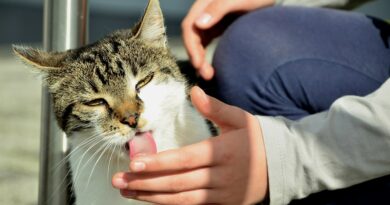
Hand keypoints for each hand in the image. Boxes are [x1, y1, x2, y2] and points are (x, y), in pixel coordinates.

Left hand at [112, 86, 267, 204]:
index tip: (134, 163)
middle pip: (177, 182)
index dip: (159, 163)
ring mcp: (221, 194)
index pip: (185, 159)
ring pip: (180, 198)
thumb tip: (194, 91)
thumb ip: (215, 107)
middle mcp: (220, 176)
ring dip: (151, 196)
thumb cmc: (258, 139)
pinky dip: (168, 203)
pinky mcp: (222, 204)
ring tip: (127, 192)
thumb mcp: (240, 118)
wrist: (281, 166)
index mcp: (224, 152)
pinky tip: (150, 199)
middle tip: (119, 180)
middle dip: (146, 182)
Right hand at [182, 0, 274, 79]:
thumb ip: (218, 8)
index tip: (198, 64)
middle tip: (207, 75)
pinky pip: (206, 42)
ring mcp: (211, 19)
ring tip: (209, 75)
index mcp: (204, 4)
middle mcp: (204, 12)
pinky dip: (205, 54)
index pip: (190, 27)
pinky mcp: (218, 26)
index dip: (191, 46)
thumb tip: (198, 24)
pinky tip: (211, 67)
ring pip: (198, 41)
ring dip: (200, 58)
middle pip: (193, 37)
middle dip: (196, 56)